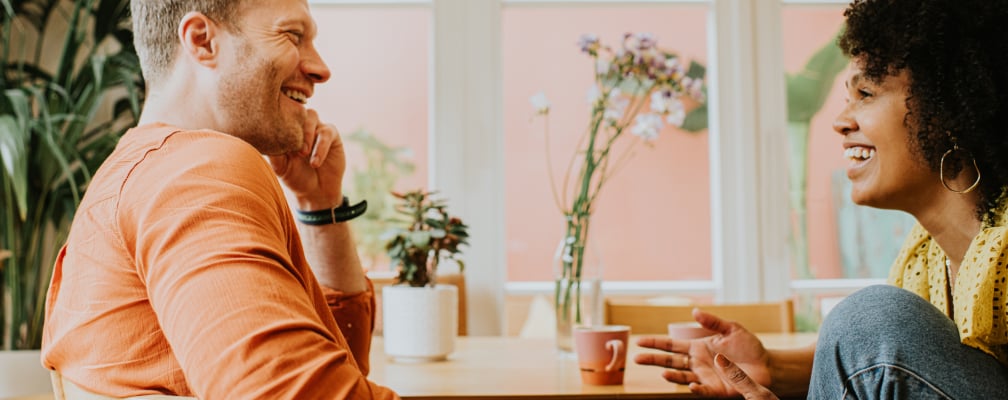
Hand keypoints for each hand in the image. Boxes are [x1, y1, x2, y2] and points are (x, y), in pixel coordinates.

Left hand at [267, 109, 345, 210]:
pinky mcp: (331, 134)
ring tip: (303, 154)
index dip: (278, 116)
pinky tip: (315, 162)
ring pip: (312, 116)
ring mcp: (316, 127)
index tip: (275, 130)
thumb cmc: (295, 177)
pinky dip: (320, 147)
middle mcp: (301, 125)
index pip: (281, 113)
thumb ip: (274, 152)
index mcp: (286, 129)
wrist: (316, 191)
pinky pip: (327, 132)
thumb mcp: (280, 167)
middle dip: (295, 127)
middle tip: (294, 149)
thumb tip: (264, 139)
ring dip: (307, 134)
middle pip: (296, 110)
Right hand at [633, 308, 770, 396]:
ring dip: (671, 376)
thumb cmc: (749, 347)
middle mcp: (697, 363)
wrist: (766, 366)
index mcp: (697, 347)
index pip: (671, 345)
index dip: (655, 343)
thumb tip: (694, 311)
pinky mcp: (716, 389)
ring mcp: (704, 377)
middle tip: (636, 358)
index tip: (639, 341)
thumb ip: (713, 322)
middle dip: (653, 360)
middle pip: (670, 361)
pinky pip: (703, 390)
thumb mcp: (732, 329)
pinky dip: (696, 389)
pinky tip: (690, 385)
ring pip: (682, 377)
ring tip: (662, 374)